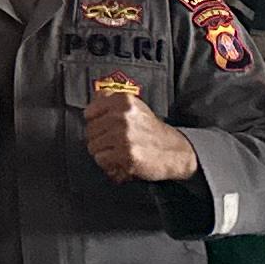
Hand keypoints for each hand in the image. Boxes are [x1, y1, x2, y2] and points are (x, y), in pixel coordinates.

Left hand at [83, 77, 200, 183]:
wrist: (175, 151)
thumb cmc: (151, 130)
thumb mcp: (134, 106)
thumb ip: (111, 100)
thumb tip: (92, 100)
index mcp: (123, 100)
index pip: (89, 112)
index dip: (95, 123)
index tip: (104, 128)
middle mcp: (122, 115)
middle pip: (90, 131)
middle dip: (99, 139)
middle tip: (114, 143)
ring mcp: (124, 135)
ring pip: (93, 146)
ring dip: (103, 152)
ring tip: (117, 151)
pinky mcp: (126, 154)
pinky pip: (101, 159)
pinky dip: (108, 163)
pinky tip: (120, 160)